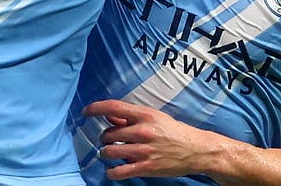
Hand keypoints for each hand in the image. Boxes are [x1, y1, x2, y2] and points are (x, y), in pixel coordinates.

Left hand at [84, 99, 215, 179]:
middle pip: (108, 134)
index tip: (85, 112)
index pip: (113, 107)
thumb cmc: (173, 132)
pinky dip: (111, 172)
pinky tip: (113, 170)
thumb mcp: (154, 118)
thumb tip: (109, 117)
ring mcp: (143, 150)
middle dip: (105, 138)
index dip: (95, 108)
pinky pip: (118, 172)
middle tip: (111, 141)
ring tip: (111, 153)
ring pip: (109, 152)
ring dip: (106, 153)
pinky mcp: (146, 168)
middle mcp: (142, 131)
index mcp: (145, 115)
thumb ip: (130, 118)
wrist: (195, 150)